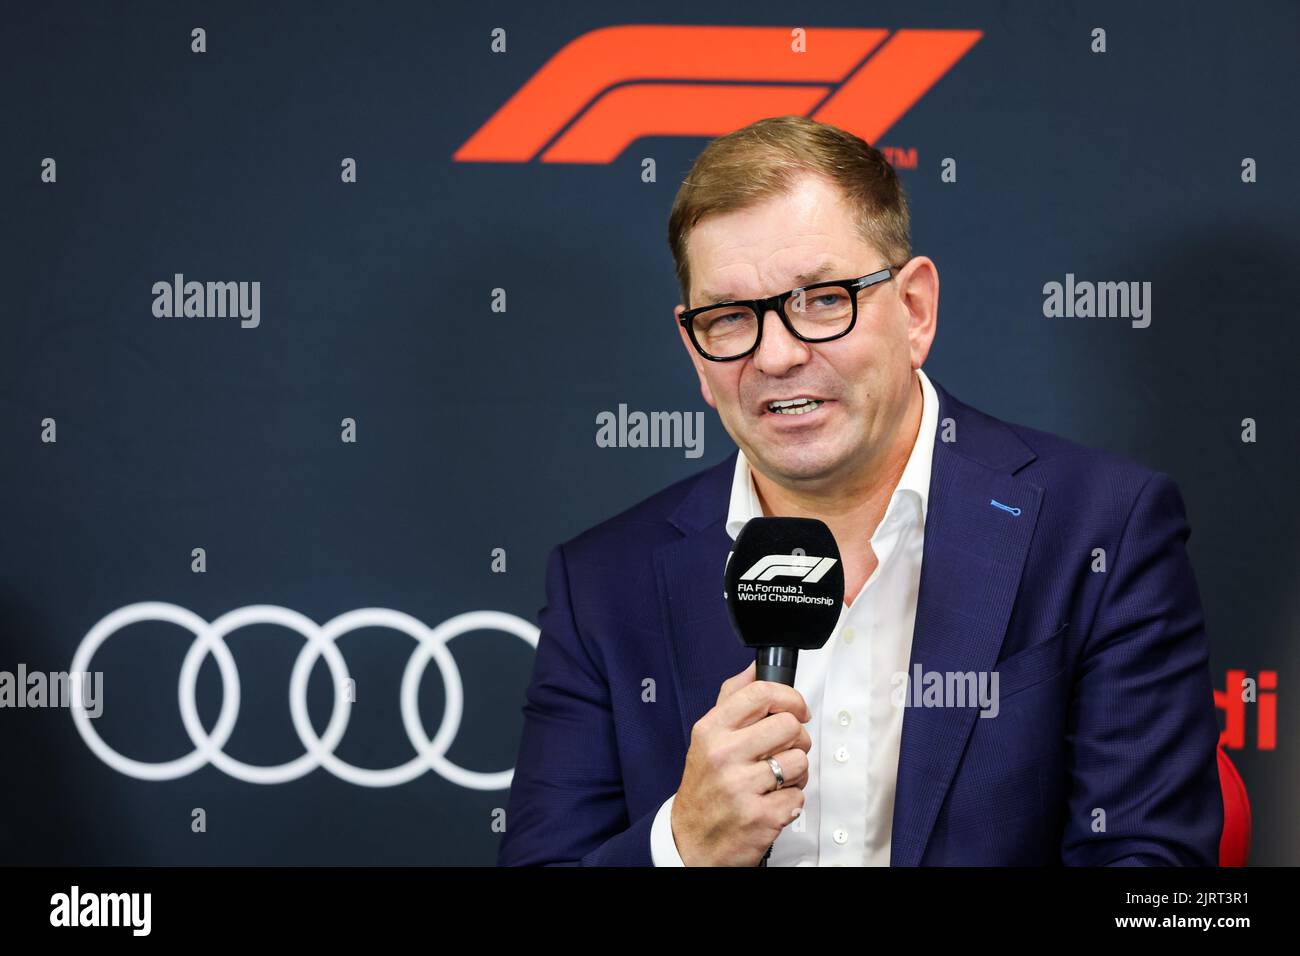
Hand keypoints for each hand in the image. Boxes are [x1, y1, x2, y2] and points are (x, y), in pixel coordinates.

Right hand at [669, 661, 811, 865]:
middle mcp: (724, 755)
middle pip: (789, 726)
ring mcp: (741, 786)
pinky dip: (791, 801)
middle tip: (784, 750)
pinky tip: (772, 801)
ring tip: (776, 779)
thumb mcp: (707, 737)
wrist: (691, 840)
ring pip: (800, 761)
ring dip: (796, 773)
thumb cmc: (704, 787)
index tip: (796, 709)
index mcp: (712, 730)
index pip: (760, 693)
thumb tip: (754, 667)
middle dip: (796, 739)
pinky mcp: (760, 816)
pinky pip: (799, 797)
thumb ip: (732, 699)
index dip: (789, 697)